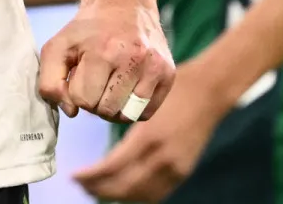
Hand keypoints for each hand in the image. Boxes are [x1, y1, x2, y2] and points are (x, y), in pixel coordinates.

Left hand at [37, 0, 174, 122]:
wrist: (124, 4)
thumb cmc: (88, 30)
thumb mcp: (57, 47)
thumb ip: (50, 82)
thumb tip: (71, 111)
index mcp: (103, 52)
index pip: (83, 100)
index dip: (76, 93)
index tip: (80, 76)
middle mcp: (133, 59)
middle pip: (106, 111)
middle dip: (95, 101)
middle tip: (95, 81)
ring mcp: (154, 67)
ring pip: (127, 116)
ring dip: (113, 108)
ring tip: (109, 87)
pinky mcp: (168, 74)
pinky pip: (146, 112)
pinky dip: (132, 109)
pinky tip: (125, 89)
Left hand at [74, 54, 235, 200]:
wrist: (208, 91)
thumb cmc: (171, 88)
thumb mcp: (139, 100)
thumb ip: (118, 120)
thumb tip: (90, 121)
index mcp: (148, 138)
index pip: (113, 167)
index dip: (91, 176)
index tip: (73, 175)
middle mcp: (163, 158)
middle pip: (125, 186)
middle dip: (99, 189)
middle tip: (79, 184)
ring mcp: (176, 168)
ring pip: (140, 194)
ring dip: (116, 195)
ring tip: (95, 189)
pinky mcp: (183, 171)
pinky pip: (157, 193)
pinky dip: (137, 196)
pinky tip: (122, 190)